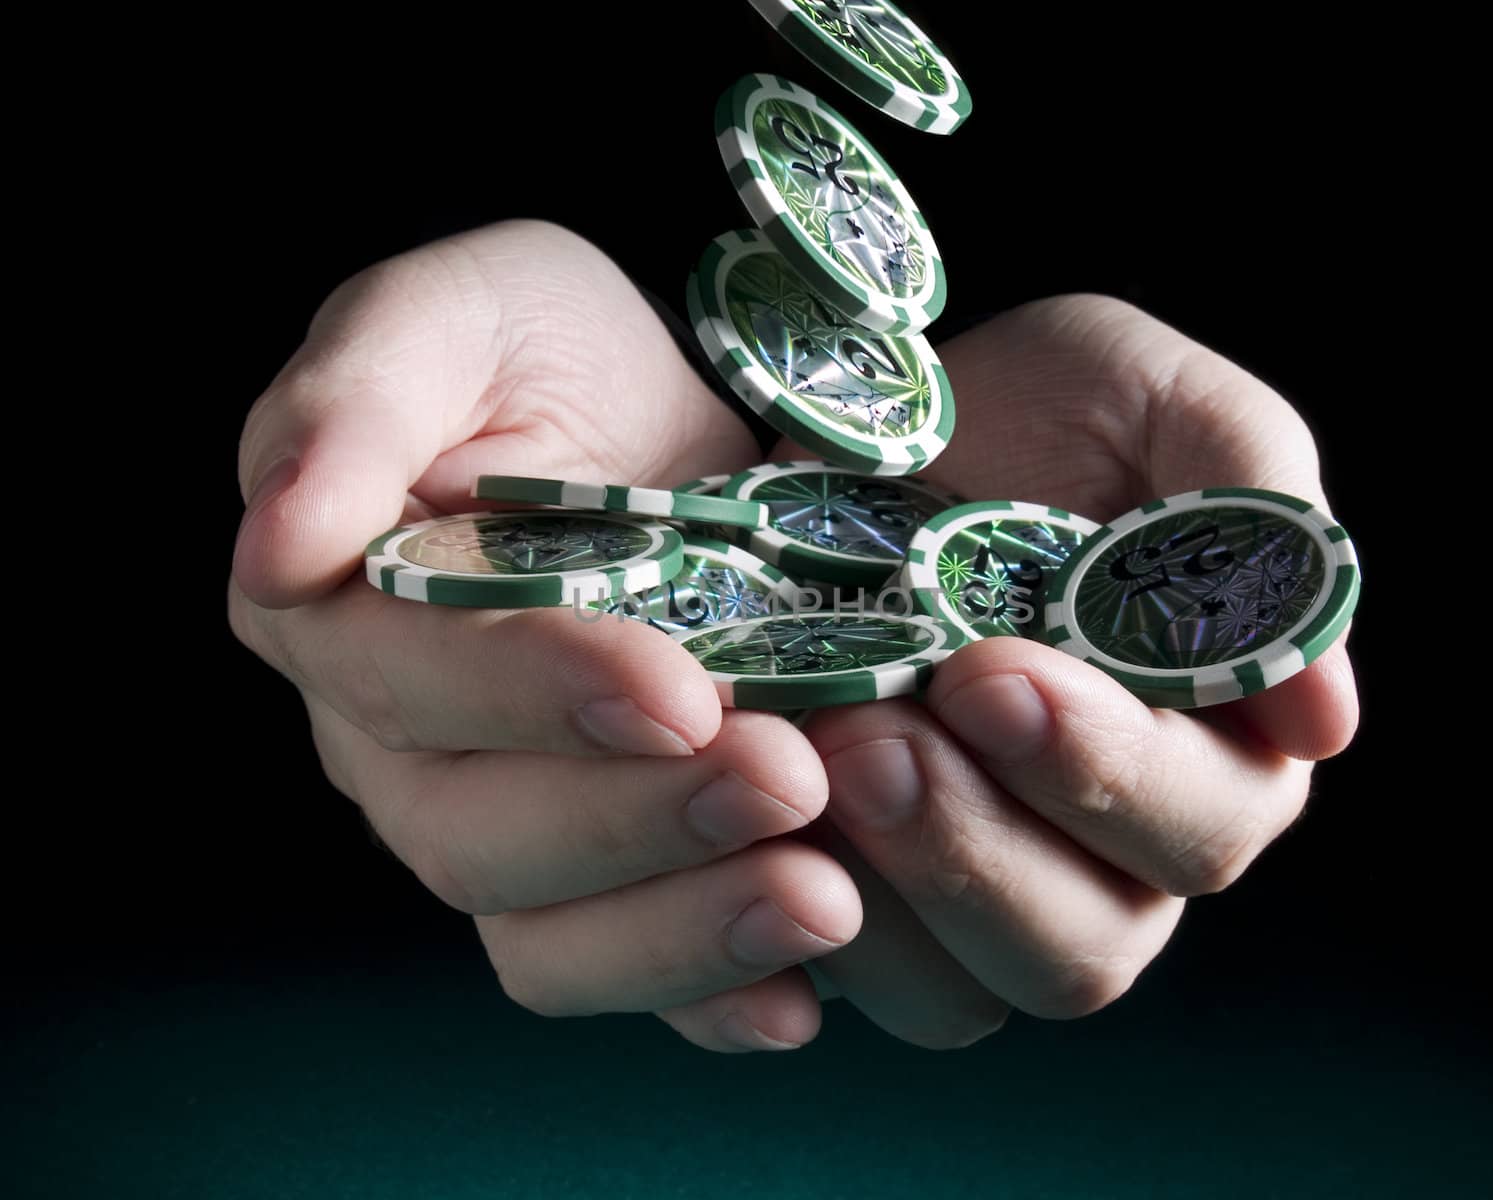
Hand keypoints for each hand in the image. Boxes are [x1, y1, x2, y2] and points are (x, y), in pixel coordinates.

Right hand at [229, 221, 862, 1051]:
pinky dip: (706, 998)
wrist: (661, 416)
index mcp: (338, 610)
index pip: (407, 680)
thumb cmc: (544, 352)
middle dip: (632, 822)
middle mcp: (398, 743)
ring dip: (680, 931)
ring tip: (826, 899)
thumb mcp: (456, 314)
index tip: (678, 691)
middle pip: (474, 835)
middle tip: (788, 778)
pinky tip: (799, 1001)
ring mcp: (496, 818)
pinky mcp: (598, 869)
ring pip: (541, 935)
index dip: (532, 696)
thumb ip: (356, 398)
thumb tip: (277, 541)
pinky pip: (622, 967)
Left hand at [653, 295, 1359, 1048]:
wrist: (855, 434)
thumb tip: (1323, 718)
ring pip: (967, 994)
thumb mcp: (1147, 394)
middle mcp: (1108, 851)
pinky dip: (789, 920)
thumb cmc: (1029, 410)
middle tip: (878, 734)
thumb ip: (1251, 507)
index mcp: (1210, 747)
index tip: (991, 673)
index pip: (1202, 824)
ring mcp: (980, 890)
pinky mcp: (866, 901)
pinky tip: (755, 817)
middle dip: (976, 848)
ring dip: (887, 891)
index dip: (1105, 772)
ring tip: (818, 752)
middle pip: (1086, 946)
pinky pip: (842, 976)